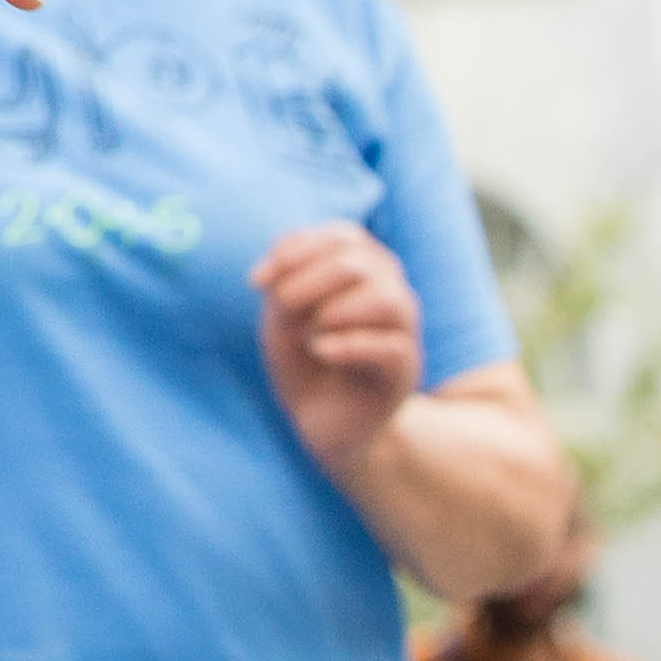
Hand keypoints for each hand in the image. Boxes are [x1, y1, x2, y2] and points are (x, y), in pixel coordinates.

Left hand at [253, 223, 423, 472]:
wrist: (323, 425)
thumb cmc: (304, 364)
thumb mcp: (282, 320)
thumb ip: (284, 286)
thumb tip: (280, 264)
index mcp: (364, 271)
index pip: (344, 235)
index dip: (297, 249)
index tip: (256, 282)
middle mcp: (391, 294)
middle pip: (361, 262)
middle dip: (308, 281)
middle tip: (282, 312)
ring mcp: (403, 333)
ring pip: (388, 298)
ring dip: (334, 312)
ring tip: (309, 336)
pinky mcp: (404, 372)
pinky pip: (390, 347)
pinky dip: (348, 345)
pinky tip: (320, 352)